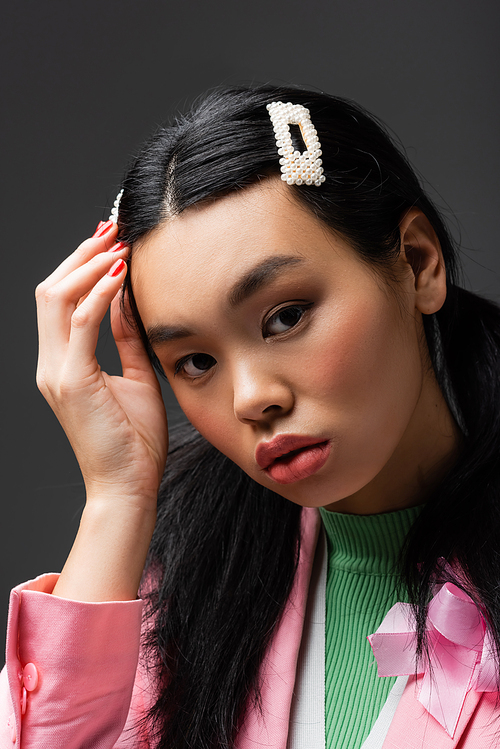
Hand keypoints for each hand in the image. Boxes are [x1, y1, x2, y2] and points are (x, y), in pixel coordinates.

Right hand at [36, 222, 167, 512]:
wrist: (129, 485)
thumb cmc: (134, 439)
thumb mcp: (134, 377)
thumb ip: (124, 338)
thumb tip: (126, 298)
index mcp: (63, 364)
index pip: (60, 301)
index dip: (81, 266)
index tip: (109, 241)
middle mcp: (51, 364)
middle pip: (50, 291)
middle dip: (81, 255)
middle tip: (112, 230)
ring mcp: (57, 372)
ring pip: (56, 299)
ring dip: (88, 266)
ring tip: (118, 244)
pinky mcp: (72, 381)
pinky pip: (81, 323)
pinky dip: (99, 293)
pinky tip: (121, 275)